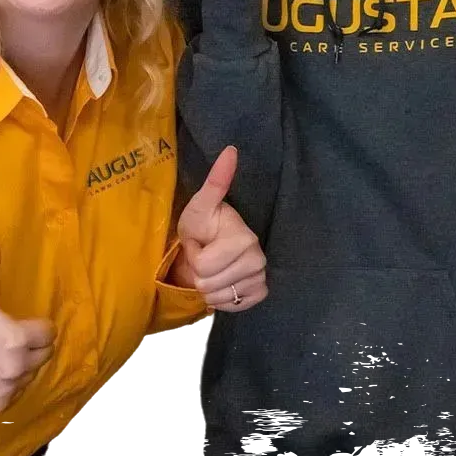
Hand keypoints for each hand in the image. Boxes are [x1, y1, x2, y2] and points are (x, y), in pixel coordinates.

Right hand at [0, 236, 55, 414]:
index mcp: (19, 338)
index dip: (36, 326)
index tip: (20, 324)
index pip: (49, 332)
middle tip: (9, 339)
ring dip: (21, 365)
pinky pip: (16, 393)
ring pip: (31, 374)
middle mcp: (19, 367)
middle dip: (32, 345)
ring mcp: (10, 389)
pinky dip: (8, 385)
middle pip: (44, 353)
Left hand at [173, 146, 267, 310]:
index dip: (194, 255)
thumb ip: (216, 180)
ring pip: (216, 297)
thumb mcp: (200, 204)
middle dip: (199, 272)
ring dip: (208, 285)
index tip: (200, 242)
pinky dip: (221, 298)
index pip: (203, 265)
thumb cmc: (203, 224)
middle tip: (206, 254)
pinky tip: (223, 280)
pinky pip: (230, 306)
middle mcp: (258, 259)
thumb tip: (231, 149)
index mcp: (245, 237)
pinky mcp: (260, 293)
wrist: (213, 246)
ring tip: (213, 267)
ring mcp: (261, 277)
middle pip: (208, 283)